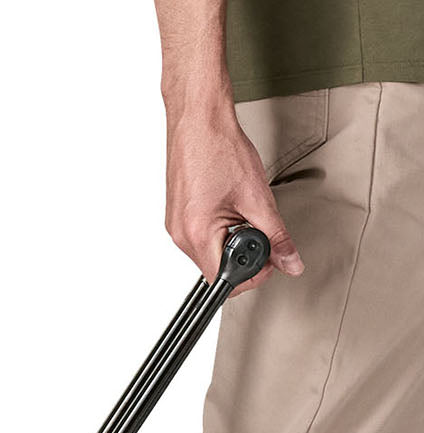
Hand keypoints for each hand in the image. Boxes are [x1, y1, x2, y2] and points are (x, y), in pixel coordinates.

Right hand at [164, 103, 303, 292]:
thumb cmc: (219, 148)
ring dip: (230, 240)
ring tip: (240, 209)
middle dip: (242, 254)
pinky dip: (217, 228)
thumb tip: (290, 262)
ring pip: (208, 252)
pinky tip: (226, 203)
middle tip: (258, 227)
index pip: (223, 280)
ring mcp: (174, 226)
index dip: (251, 275)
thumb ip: (276, 236)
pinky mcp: (175, 216)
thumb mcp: (257, 197)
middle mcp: (180, 234)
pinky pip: (198, 236)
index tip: (268, 259)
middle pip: (215, 267)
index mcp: (196, 234)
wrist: (197, 119)